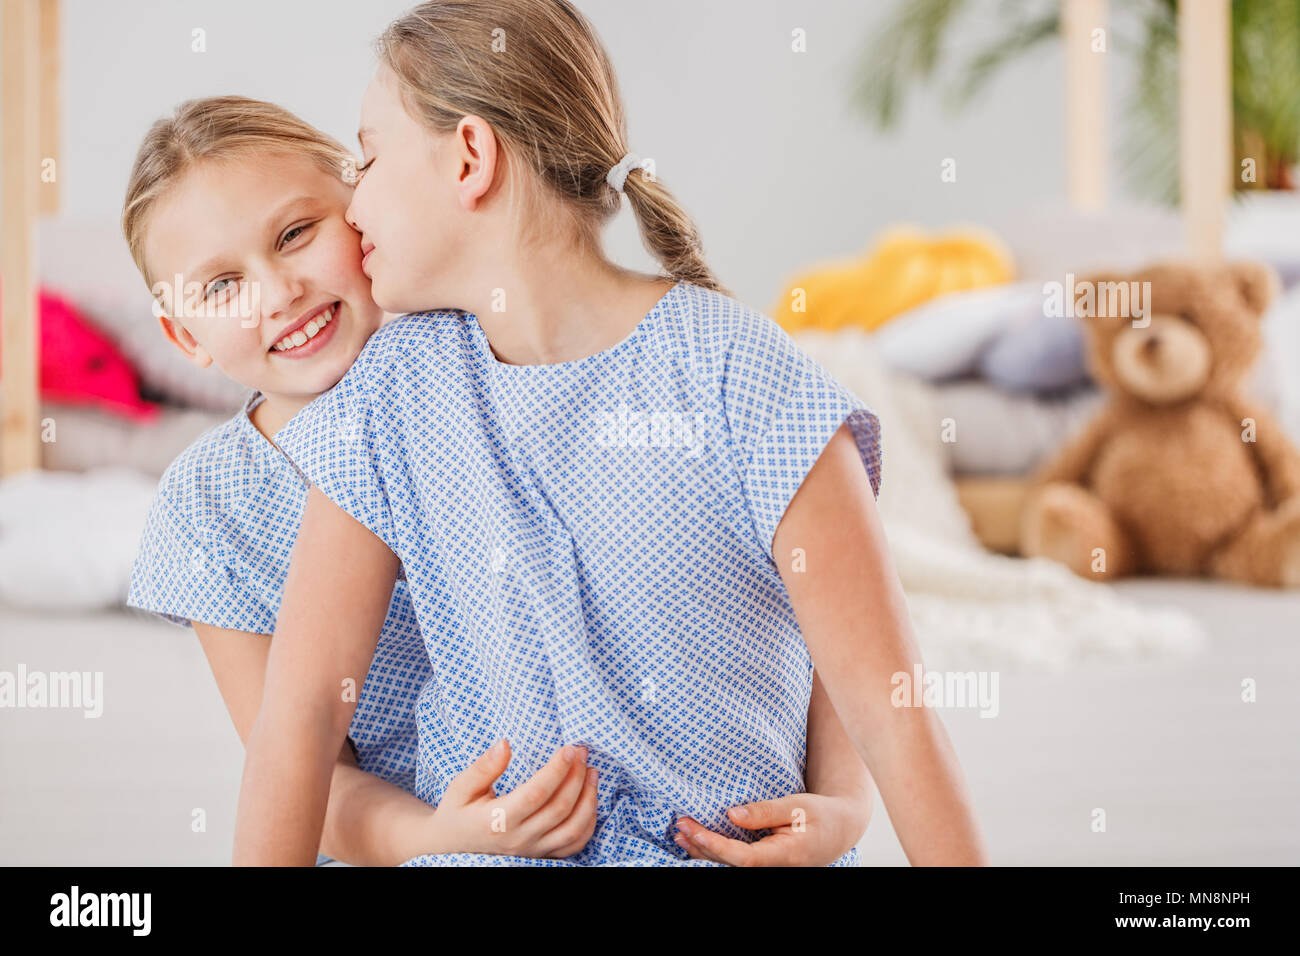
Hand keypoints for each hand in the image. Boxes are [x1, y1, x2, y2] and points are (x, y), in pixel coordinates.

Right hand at [413, 739, 598, 858]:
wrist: (451, 846)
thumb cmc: (457, 812)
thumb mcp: (460, 788)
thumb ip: (483, 767)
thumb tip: (505, 744)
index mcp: (497, 821)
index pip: (536, 794)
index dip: (557, 770)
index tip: (569, 748)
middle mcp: (518, 839)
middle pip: (559, 808)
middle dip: (577, 777)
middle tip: (582, 751)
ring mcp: (532, 851)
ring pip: (573, 829)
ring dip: (589, 799)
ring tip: (593, 772)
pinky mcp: (542, 856)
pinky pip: (574, 845)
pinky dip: (589, 823)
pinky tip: (590, 799)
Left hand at [673, 791, 866, 865]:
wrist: (841, 828)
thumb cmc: (821, 814)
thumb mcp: (797, 806)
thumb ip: (765, 811)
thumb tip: (732, 815)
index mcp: (785, 856)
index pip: (744, 858)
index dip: (717, 846)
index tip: (695, 830)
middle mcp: (775, 867)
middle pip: (731, 863)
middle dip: (703, 845)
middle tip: (680, 825)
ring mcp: (770, 867)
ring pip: (731, 864)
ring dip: (704, 850)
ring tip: (680, 834)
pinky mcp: (765, 862)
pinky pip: (737, 860)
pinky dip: (716, 850)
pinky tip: (698, 841)